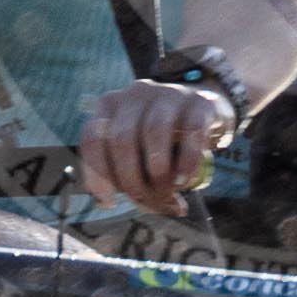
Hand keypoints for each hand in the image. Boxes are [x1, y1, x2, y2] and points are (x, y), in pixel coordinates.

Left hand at [81, 81, 232, 216]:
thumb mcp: (136, 149)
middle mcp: (135, 94)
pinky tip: (185, 181)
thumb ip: (122, 171)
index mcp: (110, 105)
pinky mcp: (199, 101)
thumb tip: (107, 204)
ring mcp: (168, 93)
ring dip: (158, 174)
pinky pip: (191, 132)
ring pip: (153, 133)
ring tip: (168, 193)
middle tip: (147, 201)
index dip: (97, 174)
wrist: (204, 109)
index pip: (92, 138)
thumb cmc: (161, 139)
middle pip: (122, 140)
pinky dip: (186, 162)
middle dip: (132, 180)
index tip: (110, 201)